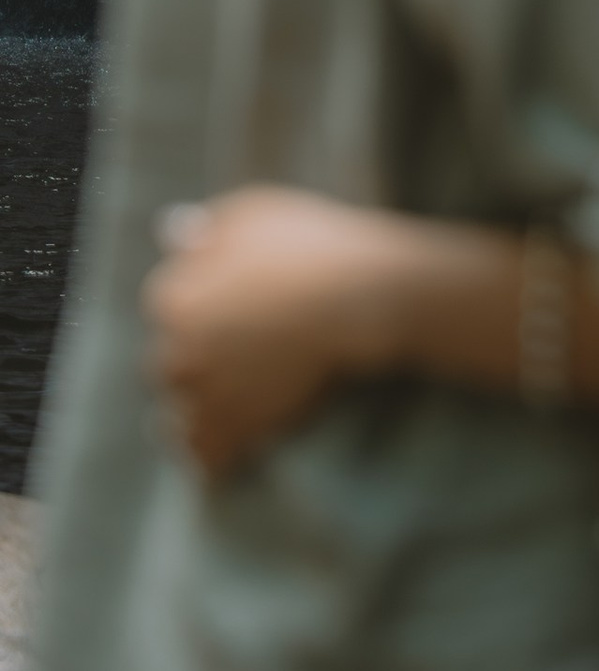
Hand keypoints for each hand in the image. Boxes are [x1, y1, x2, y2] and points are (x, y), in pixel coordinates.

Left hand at [145, 186, 405, 478]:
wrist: (360, 299)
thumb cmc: (311, 247)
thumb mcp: (253, 214)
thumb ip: (205, 228)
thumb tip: (168, 230)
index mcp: (174, 300)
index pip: (167, 305)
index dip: (198, 303)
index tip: (224, 305)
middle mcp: (178, 353)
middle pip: (168, 363)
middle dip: (191, 360)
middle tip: (227, 356)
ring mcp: (206, 397)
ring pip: (177, 417)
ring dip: (192, 412)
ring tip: (219, 408)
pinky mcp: (236, 430)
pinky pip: (205, 455)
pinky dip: (209, 455)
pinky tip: (222, 451)